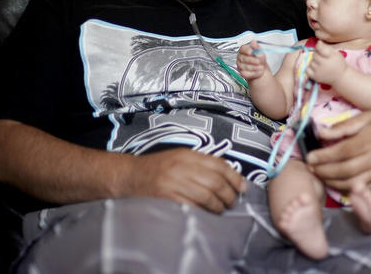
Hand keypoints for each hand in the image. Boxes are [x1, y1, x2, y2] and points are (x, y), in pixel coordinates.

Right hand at [126, 148, 246, 213]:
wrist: (128, 176)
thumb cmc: (157, 168)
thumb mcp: (179, 157)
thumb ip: (201, 164)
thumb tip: (229, 177)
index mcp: (187, 155)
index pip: (219, 164)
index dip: (235, 177)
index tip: (242, 188)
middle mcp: (181, 167)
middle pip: (215, 182)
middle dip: (229, 195)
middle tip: (232, 202)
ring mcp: (173, 182)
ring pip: (206, 196)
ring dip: (218, 206)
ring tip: (221, 210)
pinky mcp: (166, 198)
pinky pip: (191, 207)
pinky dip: (202, 212)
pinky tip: (206, 215)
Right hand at [237, 40, 267, 80]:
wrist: (261, 68)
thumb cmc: (259, 59)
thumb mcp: (260, 52)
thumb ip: (256, 47)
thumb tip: (253, 41)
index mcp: (244, 50)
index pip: (242, 48)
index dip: (246, 50)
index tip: (251, 52)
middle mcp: (240, 57)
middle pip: (244, 58)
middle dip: (253, 60)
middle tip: (259, 61)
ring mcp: (240, 65)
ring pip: (245, 66)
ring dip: (255, 67)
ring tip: (261, 67)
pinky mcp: (242, 73)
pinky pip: (247, 73)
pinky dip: (254, 73)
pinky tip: (258, 71)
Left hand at [305, 104, 370, 191]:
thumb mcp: (368, 115)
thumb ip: (345, 125)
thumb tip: (322, 133)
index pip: (343, 151)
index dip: (324, 156)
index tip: (309, 156)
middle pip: (345, 169)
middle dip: (324, 171)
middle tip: (310, 167)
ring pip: (352, 182)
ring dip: (332, 181)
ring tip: (318, 174)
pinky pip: (362, 187)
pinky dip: (345, 188)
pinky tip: (334, 182)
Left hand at [306, 40, 345, 85]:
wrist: (341, 77)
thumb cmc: (338, 63)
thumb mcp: (336, 53)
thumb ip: (326, 47)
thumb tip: (318, 42)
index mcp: (329, 57)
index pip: (319, 47)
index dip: (319, 46)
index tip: (320, 46)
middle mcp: (323, 64)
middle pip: (314, 55)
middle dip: (317, 54)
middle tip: (323, 57)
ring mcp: (319, 71)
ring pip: (311, 62)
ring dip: (314, 62)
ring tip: (321, 64)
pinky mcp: (315, 77)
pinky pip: (308, 69)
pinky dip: (310, 68)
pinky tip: (316, 68)